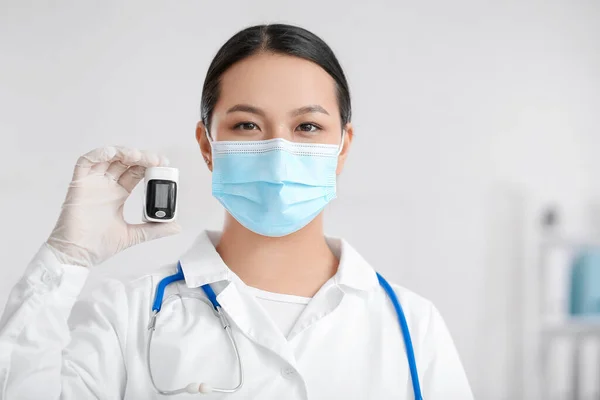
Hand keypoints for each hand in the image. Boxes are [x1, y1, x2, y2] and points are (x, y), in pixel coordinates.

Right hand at [45, 146, 180, 267]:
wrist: (77, 256)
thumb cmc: (98, 246)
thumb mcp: (134, 235)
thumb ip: (155, 229)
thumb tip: (177, 227)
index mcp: (118, 194)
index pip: (136, 172)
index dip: (149, 165)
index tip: (163, 164)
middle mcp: (106, 185)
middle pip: (125, 162)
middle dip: (141, 157)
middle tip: (156, 160)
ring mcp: (92, 183)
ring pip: (108, 158)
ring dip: (123, 152)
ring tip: (138, 156)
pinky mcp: (78, 185)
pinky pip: (85, 162)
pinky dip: (98, 154)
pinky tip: (112, 154)